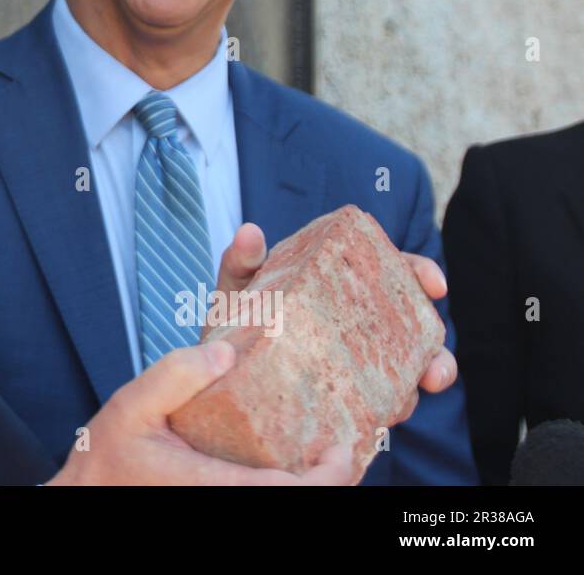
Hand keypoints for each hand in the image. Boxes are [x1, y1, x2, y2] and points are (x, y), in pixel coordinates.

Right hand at [45, 341, 356, 484]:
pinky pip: (262, 499)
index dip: (329, 478)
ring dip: (309, 485)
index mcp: (211, 486)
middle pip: (297, 504)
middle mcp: (224, 502)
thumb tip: (227, 354)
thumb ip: (174, 375)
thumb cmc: (106, 458)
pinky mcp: (217, 504)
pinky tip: (291, 466)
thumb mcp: (129, 404)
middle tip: (342, 447)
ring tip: (323, 455)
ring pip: (282, 504)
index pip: (289, 494)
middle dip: (330, 481)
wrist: (86, 497)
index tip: (342, 448)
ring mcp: (222, 506)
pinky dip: (285, 487)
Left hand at [207, 222, 458, 414]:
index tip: (435, 284)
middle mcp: (361, 322)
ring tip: (406, 403)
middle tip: (434, 369)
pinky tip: (379, 422)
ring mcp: (359, 362)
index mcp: (343, 283)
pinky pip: (379, 406)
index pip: (394, 271)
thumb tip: (250, 231)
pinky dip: (386, 413)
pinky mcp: (348, 397)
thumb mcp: (237, 288)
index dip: (420, 273)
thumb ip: (242, 261)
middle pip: (414, 328)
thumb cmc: (235, 320)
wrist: (218, 372)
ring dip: (415, 390)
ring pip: (406, 373)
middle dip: (436, 350)